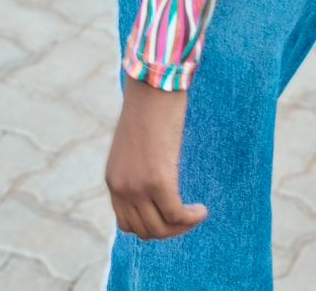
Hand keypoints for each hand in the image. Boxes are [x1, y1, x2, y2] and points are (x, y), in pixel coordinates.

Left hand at [105, 74, 209, 240]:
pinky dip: (191, 218)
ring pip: (161, 228)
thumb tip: (155, 178)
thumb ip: (138, 167)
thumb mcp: (135, 144)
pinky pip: (176, 214)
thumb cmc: (149, 106)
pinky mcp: (157, 180)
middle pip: (145, 230)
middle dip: (169, 230)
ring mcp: (137, 186)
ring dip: (181, 227)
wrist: (153, 84)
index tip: (171, 216)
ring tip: (196, 215)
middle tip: (188, 218)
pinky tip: (201, 210)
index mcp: (113, 180)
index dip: (152, 226)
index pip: (127, 224)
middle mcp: (121, 188)